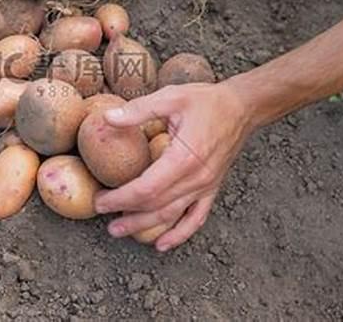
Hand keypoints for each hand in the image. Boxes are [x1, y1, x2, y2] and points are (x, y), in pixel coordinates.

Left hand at [94, 81, 256, 251]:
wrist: (242, 108)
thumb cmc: (206, 101)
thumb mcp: (171, 97)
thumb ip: (139, 110)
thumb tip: (107, 117)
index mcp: (184, 158)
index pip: (146, 189)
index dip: (121, 198)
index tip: (100, 200)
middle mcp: (196, 178)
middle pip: (156, 207)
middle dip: (127, 215)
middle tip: (102, 218)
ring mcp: (206, 187)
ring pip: (172, 216)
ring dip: (145, 227)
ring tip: (120, 231)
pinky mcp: (212, 188)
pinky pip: (196, 218)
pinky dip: (179, 234)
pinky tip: (162, 245)